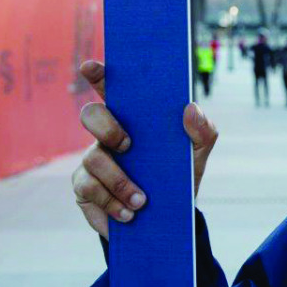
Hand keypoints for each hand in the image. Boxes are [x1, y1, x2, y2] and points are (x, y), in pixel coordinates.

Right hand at [70, 60, 218, 239]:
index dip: (99, 75)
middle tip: (128, 145)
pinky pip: (89, 188)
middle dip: (107, 127)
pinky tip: (128, 214)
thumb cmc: (180, 175)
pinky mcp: (84, 186)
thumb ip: (202, 130)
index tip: (91, 66)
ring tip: (141, 201)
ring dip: (119, 181)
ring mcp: (93, 159)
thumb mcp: (197, 153)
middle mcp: (108, 133)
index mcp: (134, 118)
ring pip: (92, 158)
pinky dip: (111, 202)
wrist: (169, 219)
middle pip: (91, 115)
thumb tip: (190, 108)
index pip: (112, 88)